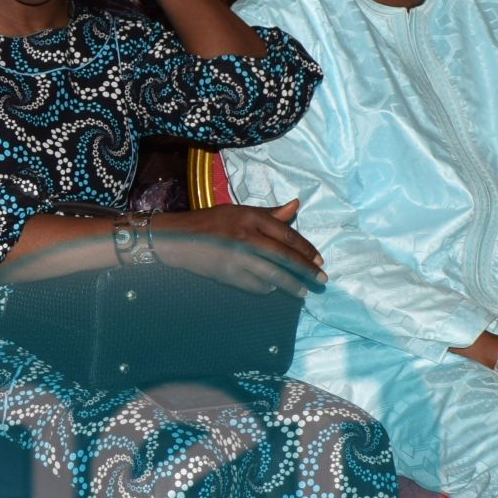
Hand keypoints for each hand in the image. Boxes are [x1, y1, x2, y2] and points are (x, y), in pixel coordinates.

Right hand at [162, 199, 322, 280]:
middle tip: (321, 280)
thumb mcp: (239, 211)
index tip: (319, 260)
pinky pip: (255, 285)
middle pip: (284, 256)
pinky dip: (267, 288)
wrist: (177, 239)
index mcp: (250, 217)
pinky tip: (275, 289)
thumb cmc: (210, 222)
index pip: (286, 235)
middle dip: (305, 270)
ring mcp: (237, 258)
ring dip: (291, 285)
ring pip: (272, 274)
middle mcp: (246, 236)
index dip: (305, 249)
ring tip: (303, 291)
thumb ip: (270, 213)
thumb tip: (296, 205)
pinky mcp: (228, 274)